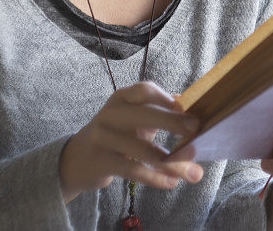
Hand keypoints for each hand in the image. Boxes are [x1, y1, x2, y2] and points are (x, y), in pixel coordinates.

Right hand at [59, 82, 202, 203]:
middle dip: (172, 121)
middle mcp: (110, 114)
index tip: (188, 110)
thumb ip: (159, 111)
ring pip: (142, 149)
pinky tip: (171, 182)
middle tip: (195, 130)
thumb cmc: (116, 134)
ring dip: (172, 162)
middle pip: (145, 114)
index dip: (167, 99)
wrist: (77, 159)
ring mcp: (103, 137)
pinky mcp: (101, 162)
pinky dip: (155, 178)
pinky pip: (133, 170)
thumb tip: (193, 106)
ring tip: (193, 173)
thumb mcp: (133, 118)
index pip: (144, 90)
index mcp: (122, 98)